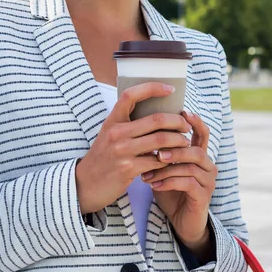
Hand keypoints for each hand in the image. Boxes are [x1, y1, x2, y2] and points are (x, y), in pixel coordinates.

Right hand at [75, 82, 191, 214]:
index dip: (152, 88)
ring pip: (161, 140)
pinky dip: (169, 160)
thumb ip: (128, 123)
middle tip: (186, 125)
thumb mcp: (110, 134)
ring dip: (178, 141)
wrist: (86, 184)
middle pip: (156, 119)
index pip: (131, 95)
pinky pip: (157, 161)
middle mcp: (117, 132)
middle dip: (177, 121)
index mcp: (113, 120)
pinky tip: (173, 160)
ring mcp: (122, 151)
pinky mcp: (128, 169)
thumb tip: (158, 114)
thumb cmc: (103, 156)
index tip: (170, 89)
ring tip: (184, 142)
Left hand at [141, 111, 217, 250]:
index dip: (195, 121)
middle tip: (157, 153)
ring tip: (148, 174)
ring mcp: (208, 181)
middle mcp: (208, 165)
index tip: (181, 112)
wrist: (180, 221)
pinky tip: (154, 186)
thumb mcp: (164, 167)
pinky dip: (169, 182)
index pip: (202, 133)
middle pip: (196, 150)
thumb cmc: (170, 190)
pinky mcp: (204, 196)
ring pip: (191, 167)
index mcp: (199, 155)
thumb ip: (160, 151)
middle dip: (175, 149)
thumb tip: (142, 130)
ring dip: (167, 169)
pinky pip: (188, 183)